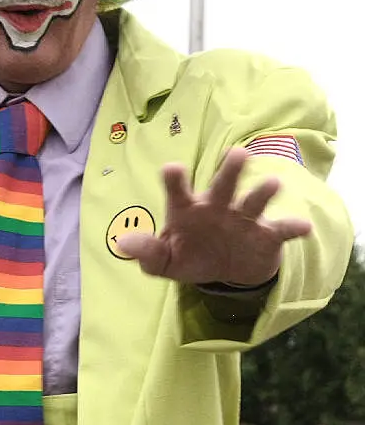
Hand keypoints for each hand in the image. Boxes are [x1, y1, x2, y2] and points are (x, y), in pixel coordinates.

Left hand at [117, 148, 310, 285]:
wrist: (225, 271)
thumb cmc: (189, 255)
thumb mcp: (164, 260)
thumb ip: (146, 252)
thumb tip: (121, 244)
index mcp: (187, 209)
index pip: (178, 190)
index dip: (175, 179)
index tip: (173, 169)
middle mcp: (216, 206)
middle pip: (222, 184)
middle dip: (230, 169)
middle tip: (238, 154)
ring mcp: (242, 218)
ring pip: (253, 200)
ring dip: (263, 192)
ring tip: (274, 184)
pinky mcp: (265, 235)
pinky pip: (281, 229)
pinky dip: (293, 227)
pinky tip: (303, 228)